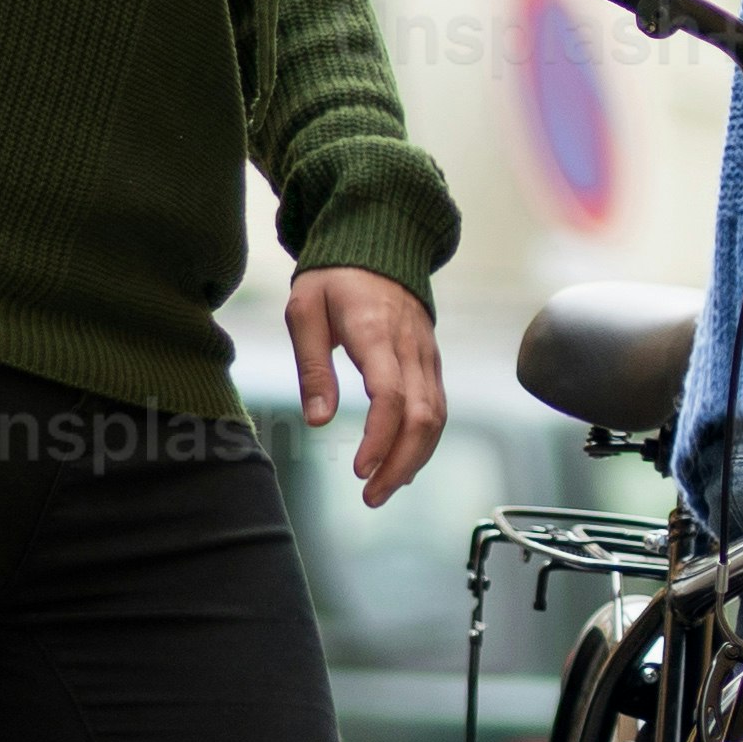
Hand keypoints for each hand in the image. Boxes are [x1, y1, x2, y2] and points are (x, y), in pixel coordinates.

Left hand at [285, 269, 445, 504]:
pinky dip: (423, 442)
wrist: (379, 245)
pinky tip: (400, 463)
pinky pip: (438, 408)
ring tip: (383, 489)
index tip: (359, 470)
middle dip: (401, 463)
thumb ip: (311, 365)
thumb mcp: (304, 311)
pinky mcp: (432, 362)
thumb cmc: (334, 279)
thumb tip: (318, 420)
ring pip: (438, 417)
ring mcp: (428, 355)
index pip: (391, 395)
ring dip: (415, 459)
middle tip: (371, 497)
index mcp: (376, 332)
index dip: (379, 439)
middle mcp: (411, 347)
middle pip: (424, 416)